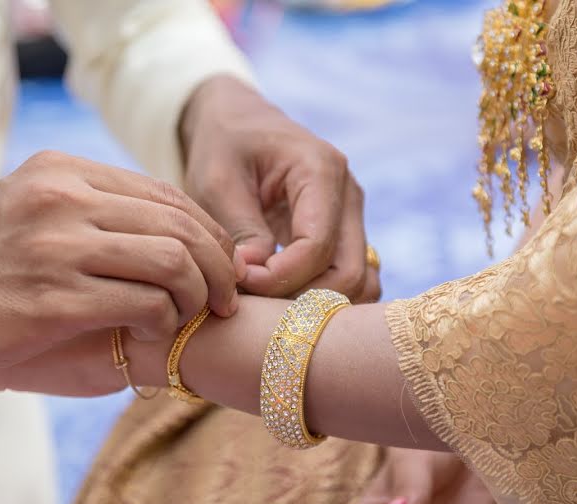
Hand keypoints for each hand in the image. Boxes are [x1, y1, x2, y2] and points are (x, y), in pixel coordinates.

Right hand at [0, 151, 241, 377]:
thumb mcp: (23, 212)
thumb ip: (82, 207)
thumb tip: (154, 223)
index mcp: (59, 171)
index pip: (163, 192)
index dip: (206, 230)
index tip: (219, 264)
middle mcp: (62, 197)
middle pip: (180, 222)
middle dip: (219, 265)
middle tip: (227, 297)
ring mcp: (58, 245)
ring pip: (173, 259)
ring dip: (199, 295)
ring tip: (195, 317)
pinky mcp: (54, 298)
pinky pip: (145, 302)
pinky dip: (164, 321)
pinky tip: (152, 332)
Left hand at [180, 75, 378, 301]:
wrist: (237, 125)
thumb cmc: (224, 146)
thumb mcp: (218, 181)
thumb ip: (241, 229)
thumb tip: (253, 276)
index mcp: (321, 170)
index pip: (317, 246)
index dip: (280, 278)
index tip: (241, 283)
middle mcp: (348, 194)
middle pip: (349, 273)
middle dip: (301, 299)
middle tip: (254, 301)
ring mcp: (352, 217)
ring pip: (358, 283)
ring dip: (317, 305)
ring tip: (269, 304)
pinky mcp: (345, 235)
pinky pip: (352, 281)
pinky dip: (325, 299)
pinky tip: (283, 299)